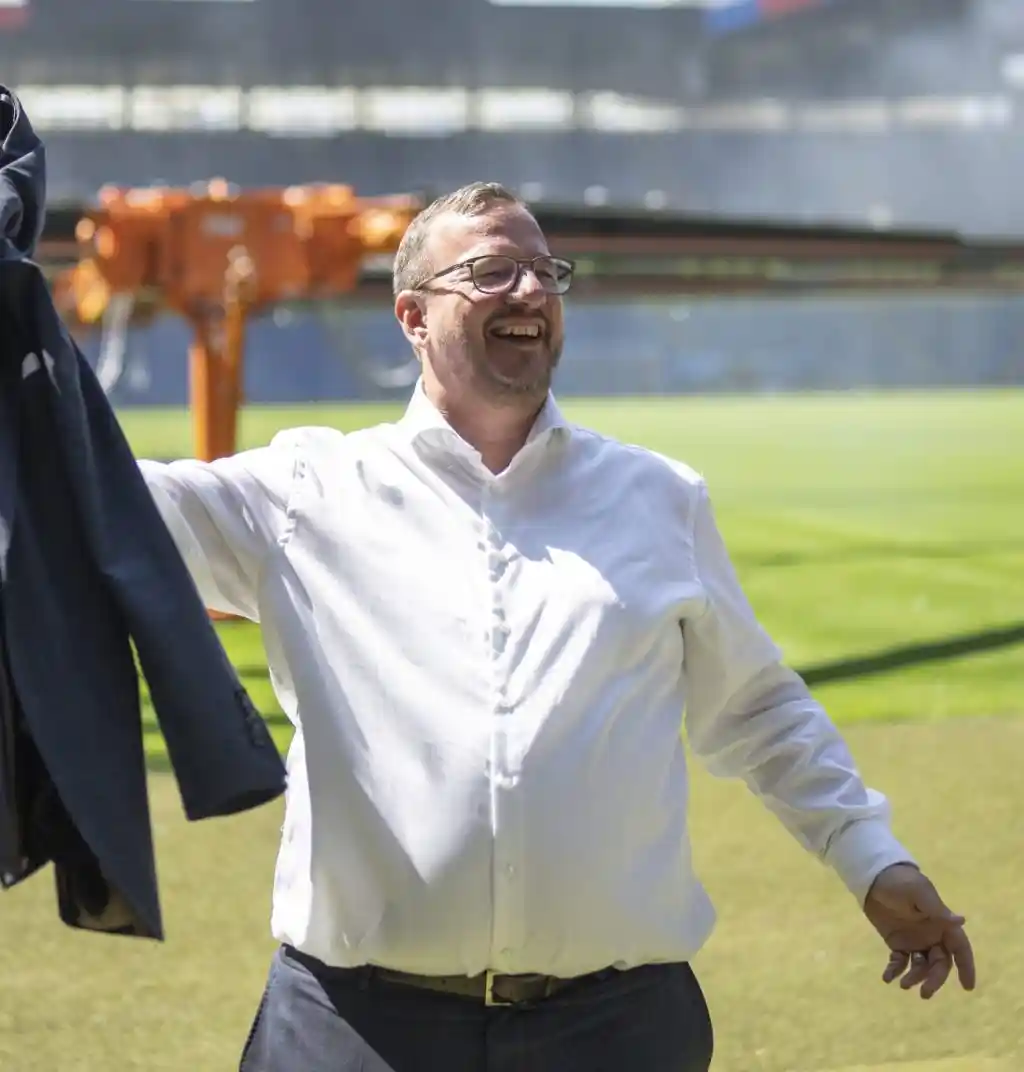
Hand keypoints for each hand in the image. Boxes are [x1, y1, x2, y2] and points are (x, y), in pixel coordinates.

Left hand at [863, 863, 975, 999]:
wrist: (874, 878)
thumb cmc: (901, 882)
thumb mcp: (919, 893)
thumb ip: (937, 910)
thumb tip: (961, 921)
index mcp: (942, 924)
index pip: (960, 948)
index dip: (966, 967)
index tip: (967, 987)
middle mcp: (932, 936)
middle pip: (939, 964)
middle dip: (934, 979)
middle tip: (924, 992)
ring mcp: (915, 940)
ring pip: (921, 966)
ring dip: (915, 977)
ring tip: (903, 984)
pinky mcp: (897, 942)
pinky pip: (900, 961)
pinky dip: (895, 970)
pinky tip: (887, 977)